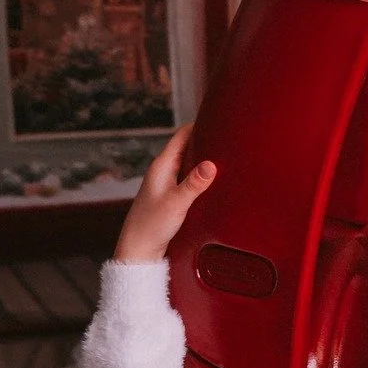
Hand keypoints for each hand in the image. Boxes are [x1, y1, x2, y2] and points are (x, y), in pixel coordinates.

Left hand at [115, 125, 216, 262]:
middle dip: (205, 140)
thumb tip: (212, 164)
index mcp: (162, 166)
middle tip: (229, 136)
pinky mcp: (171, 196)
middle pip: (187, 146)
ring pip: (188, 163)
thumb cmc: (151, 226)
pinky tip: (214, 180)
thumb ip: (194, 184)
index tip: (218, 117)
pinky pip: (189, 177)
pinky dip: (201, 175)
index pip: (182, 135)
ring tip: (226, 155)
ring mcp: (167, 183)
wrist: (138, 250)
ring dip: (203, 158)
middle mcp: (163, 171)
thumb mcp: (177, 203)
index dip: (199, 124)